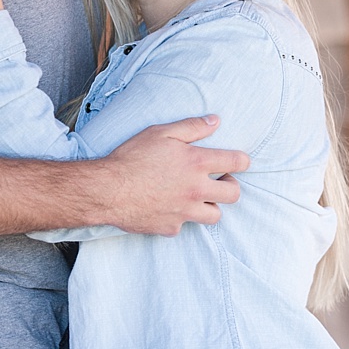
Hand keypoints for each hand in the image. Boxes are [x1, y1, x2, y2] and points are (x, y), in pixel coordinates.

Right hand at [101, 116, 248, 234]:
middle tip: (220, 181)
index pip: (236, 162)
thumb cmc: (131, 158)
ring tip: (199, 197)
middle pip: (233, 194)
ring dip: (211, 206)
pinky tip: (168, 208)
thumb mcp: (161, 133)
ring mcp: (184, 212)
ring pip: (215, 216)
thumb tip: (215, 121)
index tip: (240, 161)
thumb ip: (192, 127)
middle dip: (231, 186)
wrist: (105, 190)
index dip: (243, 161)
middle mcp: (196, 190)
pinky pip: (184, 226)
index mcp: (197, 164)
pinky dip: (180, 218)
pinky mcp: (170, 227)